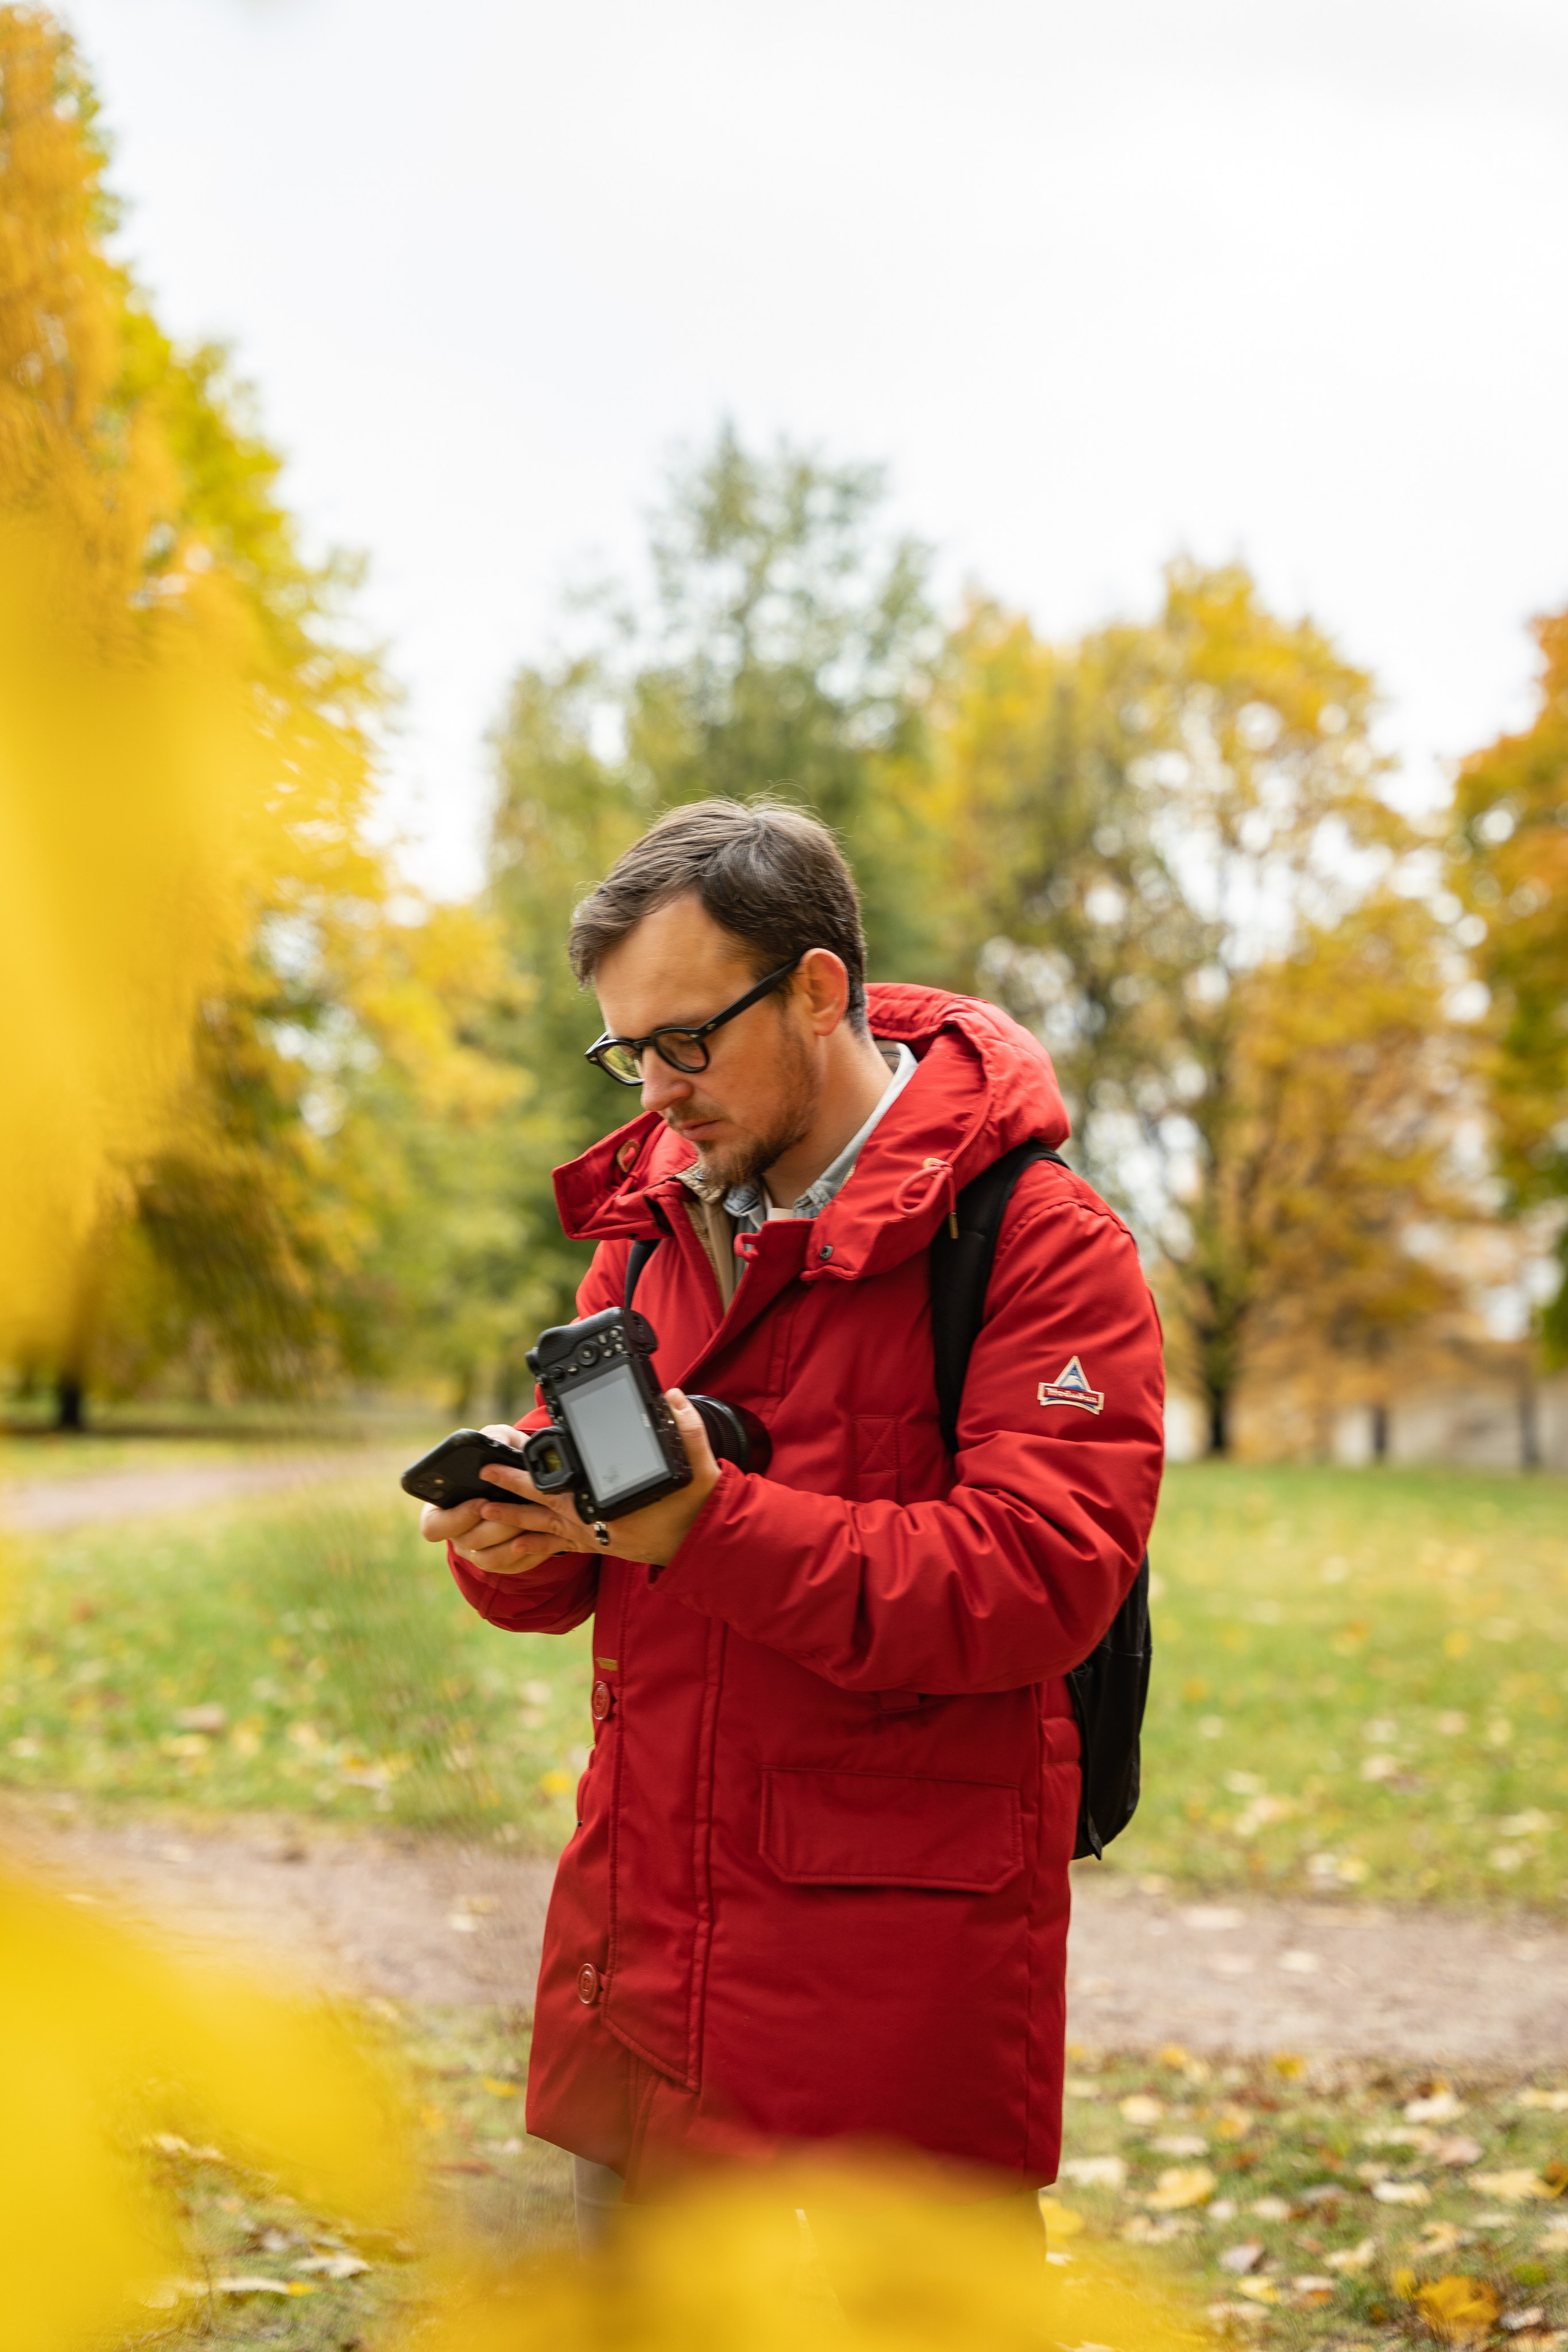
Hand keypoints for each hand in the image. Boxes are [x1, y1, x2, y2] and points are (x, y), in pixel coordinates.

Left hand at [417, 1396, 720, 1574]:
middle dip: (509, 1489)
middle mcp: (593, 1523)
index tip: (508, 1455)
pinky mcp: (599, 1548)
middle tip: (481, 1478)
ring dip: (512, 1519)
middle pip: (542, 1503)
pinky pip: (559, 1549)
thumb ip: (686, 1428)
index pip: (561, 1482)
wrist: (704, 1549)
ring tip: (482, 1512)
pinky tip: (514, 1548)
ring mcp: (593, 1538)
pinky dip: (535, 1547)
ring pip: (543, 1528)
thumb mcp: (698, 1466)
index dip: (531, 1470)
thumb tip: (672, 1397)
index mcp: (607, 1503)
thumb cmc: (697, 1508)